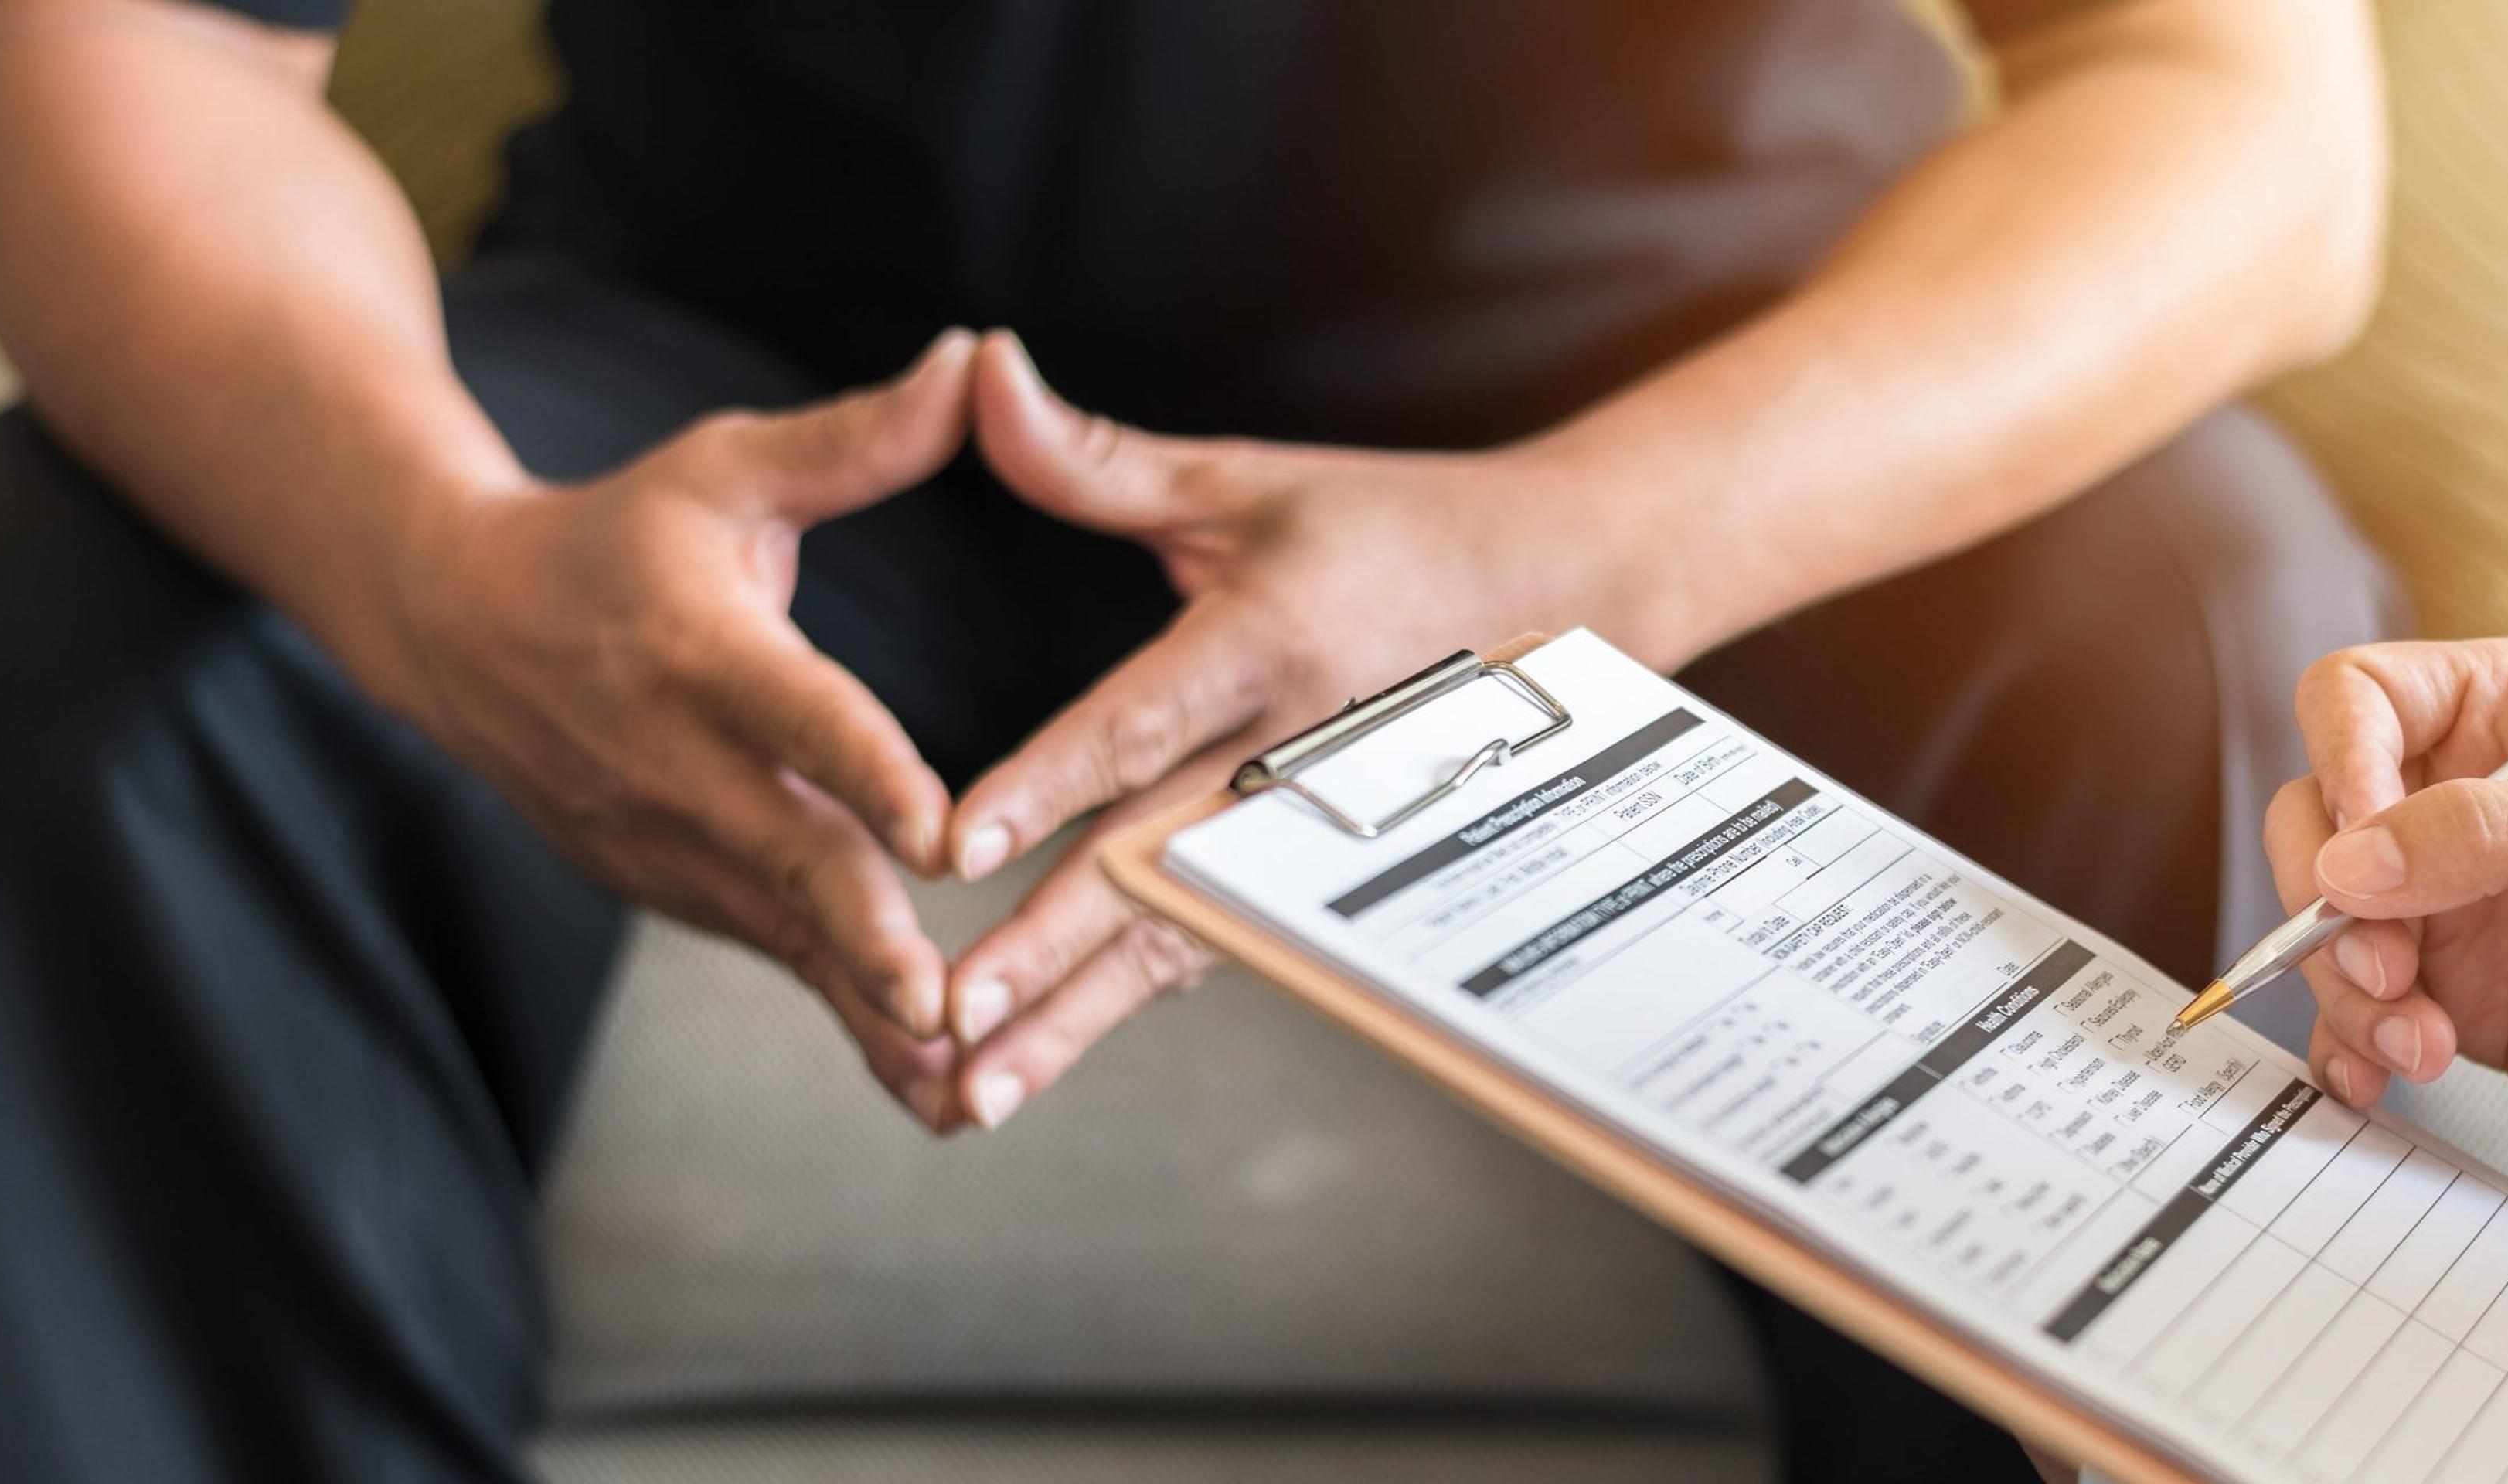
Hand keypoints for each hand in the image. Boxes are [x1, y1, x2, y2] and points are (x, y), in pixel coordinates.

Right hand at [363, 331, 979, 1128]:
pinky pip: (766, 956)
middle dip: (865, 940)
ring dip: (863, 1008)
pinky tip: (921, 1080)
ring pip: (781, 934)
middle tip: (943, 1005)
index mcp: (702, 651)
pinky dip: (837, 1016)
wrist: (458, 625)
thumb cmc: (621, 534)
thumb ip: (858, 439)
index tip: (936, 831)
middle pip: (787, 858)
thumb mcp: (729, 469)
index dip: (866, 769)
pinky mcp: (668, 888)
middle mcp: (678, 760)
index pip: (798, 714)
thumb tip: (975, 358)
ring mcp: (664, 840)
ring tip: (959, 1081)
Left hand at [929, 331, 1654, 1127]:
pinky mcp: (1316, 872)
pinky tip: (1044, 1059)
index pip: (1142, 722)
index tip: (957, 843)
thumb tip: (978, 366)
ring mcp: (1313, 833)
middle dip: (1047, 953)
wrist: (1562, 598)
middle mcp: (1293, 757)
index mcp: (1268, 645)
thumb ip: (1095, 457)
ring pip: (1180, 938)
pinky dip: (1125, 1007)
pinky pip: (1214, 946)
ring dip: (1076, 1018)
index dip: (1049, 782)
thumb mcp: (1245, 480)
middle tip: (945, 1016)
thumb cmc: (1387, 529)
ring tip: (977, 1092)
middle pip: (1152, 869)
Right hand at [2268, 639, 2507, 1112]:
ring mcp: (2428, 892)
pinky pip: (2347, 1006)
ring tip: (2421, 1038)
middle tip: (2391, 965)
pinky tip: (2378, 1072)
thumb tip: (2352, 861)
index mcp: (2492, 711)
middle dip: (2330, 902)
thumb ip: (2489, 832)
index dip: (2339, 761)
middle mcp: (2440, 794)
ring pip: (2318, 921)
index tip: (2364, 847)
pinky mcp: (2431, 978)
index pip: (2356, 700)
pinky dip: (2347, 1042)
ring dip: (2347, 989)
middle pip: (2312, 818)